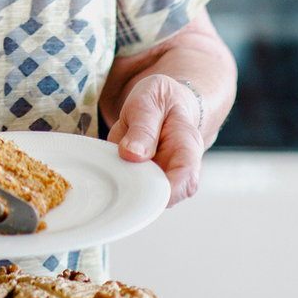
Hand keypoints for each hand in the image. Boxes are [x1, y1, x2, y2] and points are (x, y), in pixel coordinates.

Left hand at [105, 73, 205, 204]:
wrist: (165, 102)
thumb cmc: (161, 101)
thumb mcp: (149, 102)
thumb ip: (142, 128)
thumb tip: (132, 155)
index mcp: (187, 146)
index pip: (186, 178)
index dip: (167, 191)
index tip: (141, 189)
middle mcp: (178, 167)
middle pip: (167, 196)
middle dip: (140, 193)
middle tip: (119, 175)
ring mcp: (162, 174)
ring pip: (147, 196)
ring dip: (127, 188)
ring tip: (115, 166)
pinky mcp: (146, 177)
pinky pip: (132, 188)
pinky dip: (118, 182)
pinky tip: (110, 169)